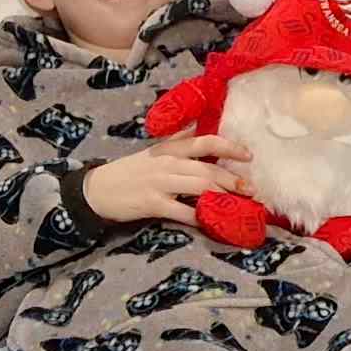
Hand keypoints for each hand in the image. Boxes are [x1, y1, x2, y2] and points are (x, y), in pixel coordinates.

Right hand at [81, 136, 248, 225]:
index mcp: (169, 149)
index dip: (229, 147)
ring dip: (223, 197)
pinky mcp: (153, 203)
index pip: (204, 141)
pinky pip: (183, 211)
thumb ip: (177, 142)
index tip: (249, 155)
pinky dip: (200, 217)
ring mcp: (160, 183)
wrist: (97, 189)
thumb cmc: (129, 171)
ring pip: (200, 187)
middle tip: (252, 189)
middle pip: (208, 168)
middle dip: (233, 180)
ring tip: (241, 206)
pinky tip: (212, 222)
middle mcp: (168, 162)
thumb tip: (198, 128)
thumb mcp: (153, 152)